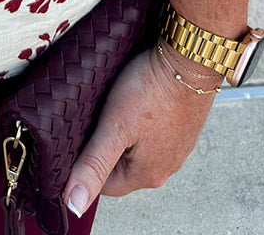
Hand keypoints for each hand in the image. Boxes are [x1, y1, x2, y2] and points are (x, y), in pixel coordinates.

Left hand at [63, 44, 216, 216]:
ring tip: (119, 105)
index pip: (106, 185)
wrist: (189, 59)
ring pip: (138, 147)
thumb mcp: (113, 126)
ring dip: (125, 131)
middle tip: (100, 116)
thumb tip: (74, 203)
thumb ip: (93, 165)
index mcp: (147, 175)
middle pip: (122, 166)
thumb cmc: (153, 89)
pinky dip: (143, 119)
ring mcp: (177, 147)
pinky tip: (139, 99)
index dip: (89, 163)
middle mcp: (166, 167)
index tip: (84, 136)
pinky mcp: (183, 127)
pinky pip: (154, 132)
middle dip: (107, 145)